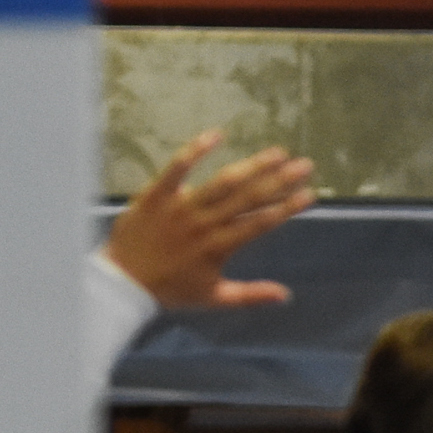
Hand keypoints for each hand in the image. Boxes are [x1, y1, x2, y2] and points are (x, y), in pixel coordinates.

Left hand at [104, 131, 313, 309]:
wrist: (123, 281)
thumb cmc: (170, 290)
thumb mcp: (213, 298)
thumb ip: (250, 295)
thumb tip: (285, 295)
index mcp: (220, 247)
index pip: (261, 223)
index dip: (287, 208)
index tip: (309, 194)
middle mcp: (205, 223)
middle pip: (249, 198)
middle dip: (280, 180)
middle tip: (304, 165)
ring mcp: (180, 207)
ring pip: (223, 182)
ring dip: (252, 165)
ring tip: (277, 152)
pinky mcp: (157, 194)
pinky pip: (178, 167)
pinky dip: (197, 150)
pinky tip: (218, 134)